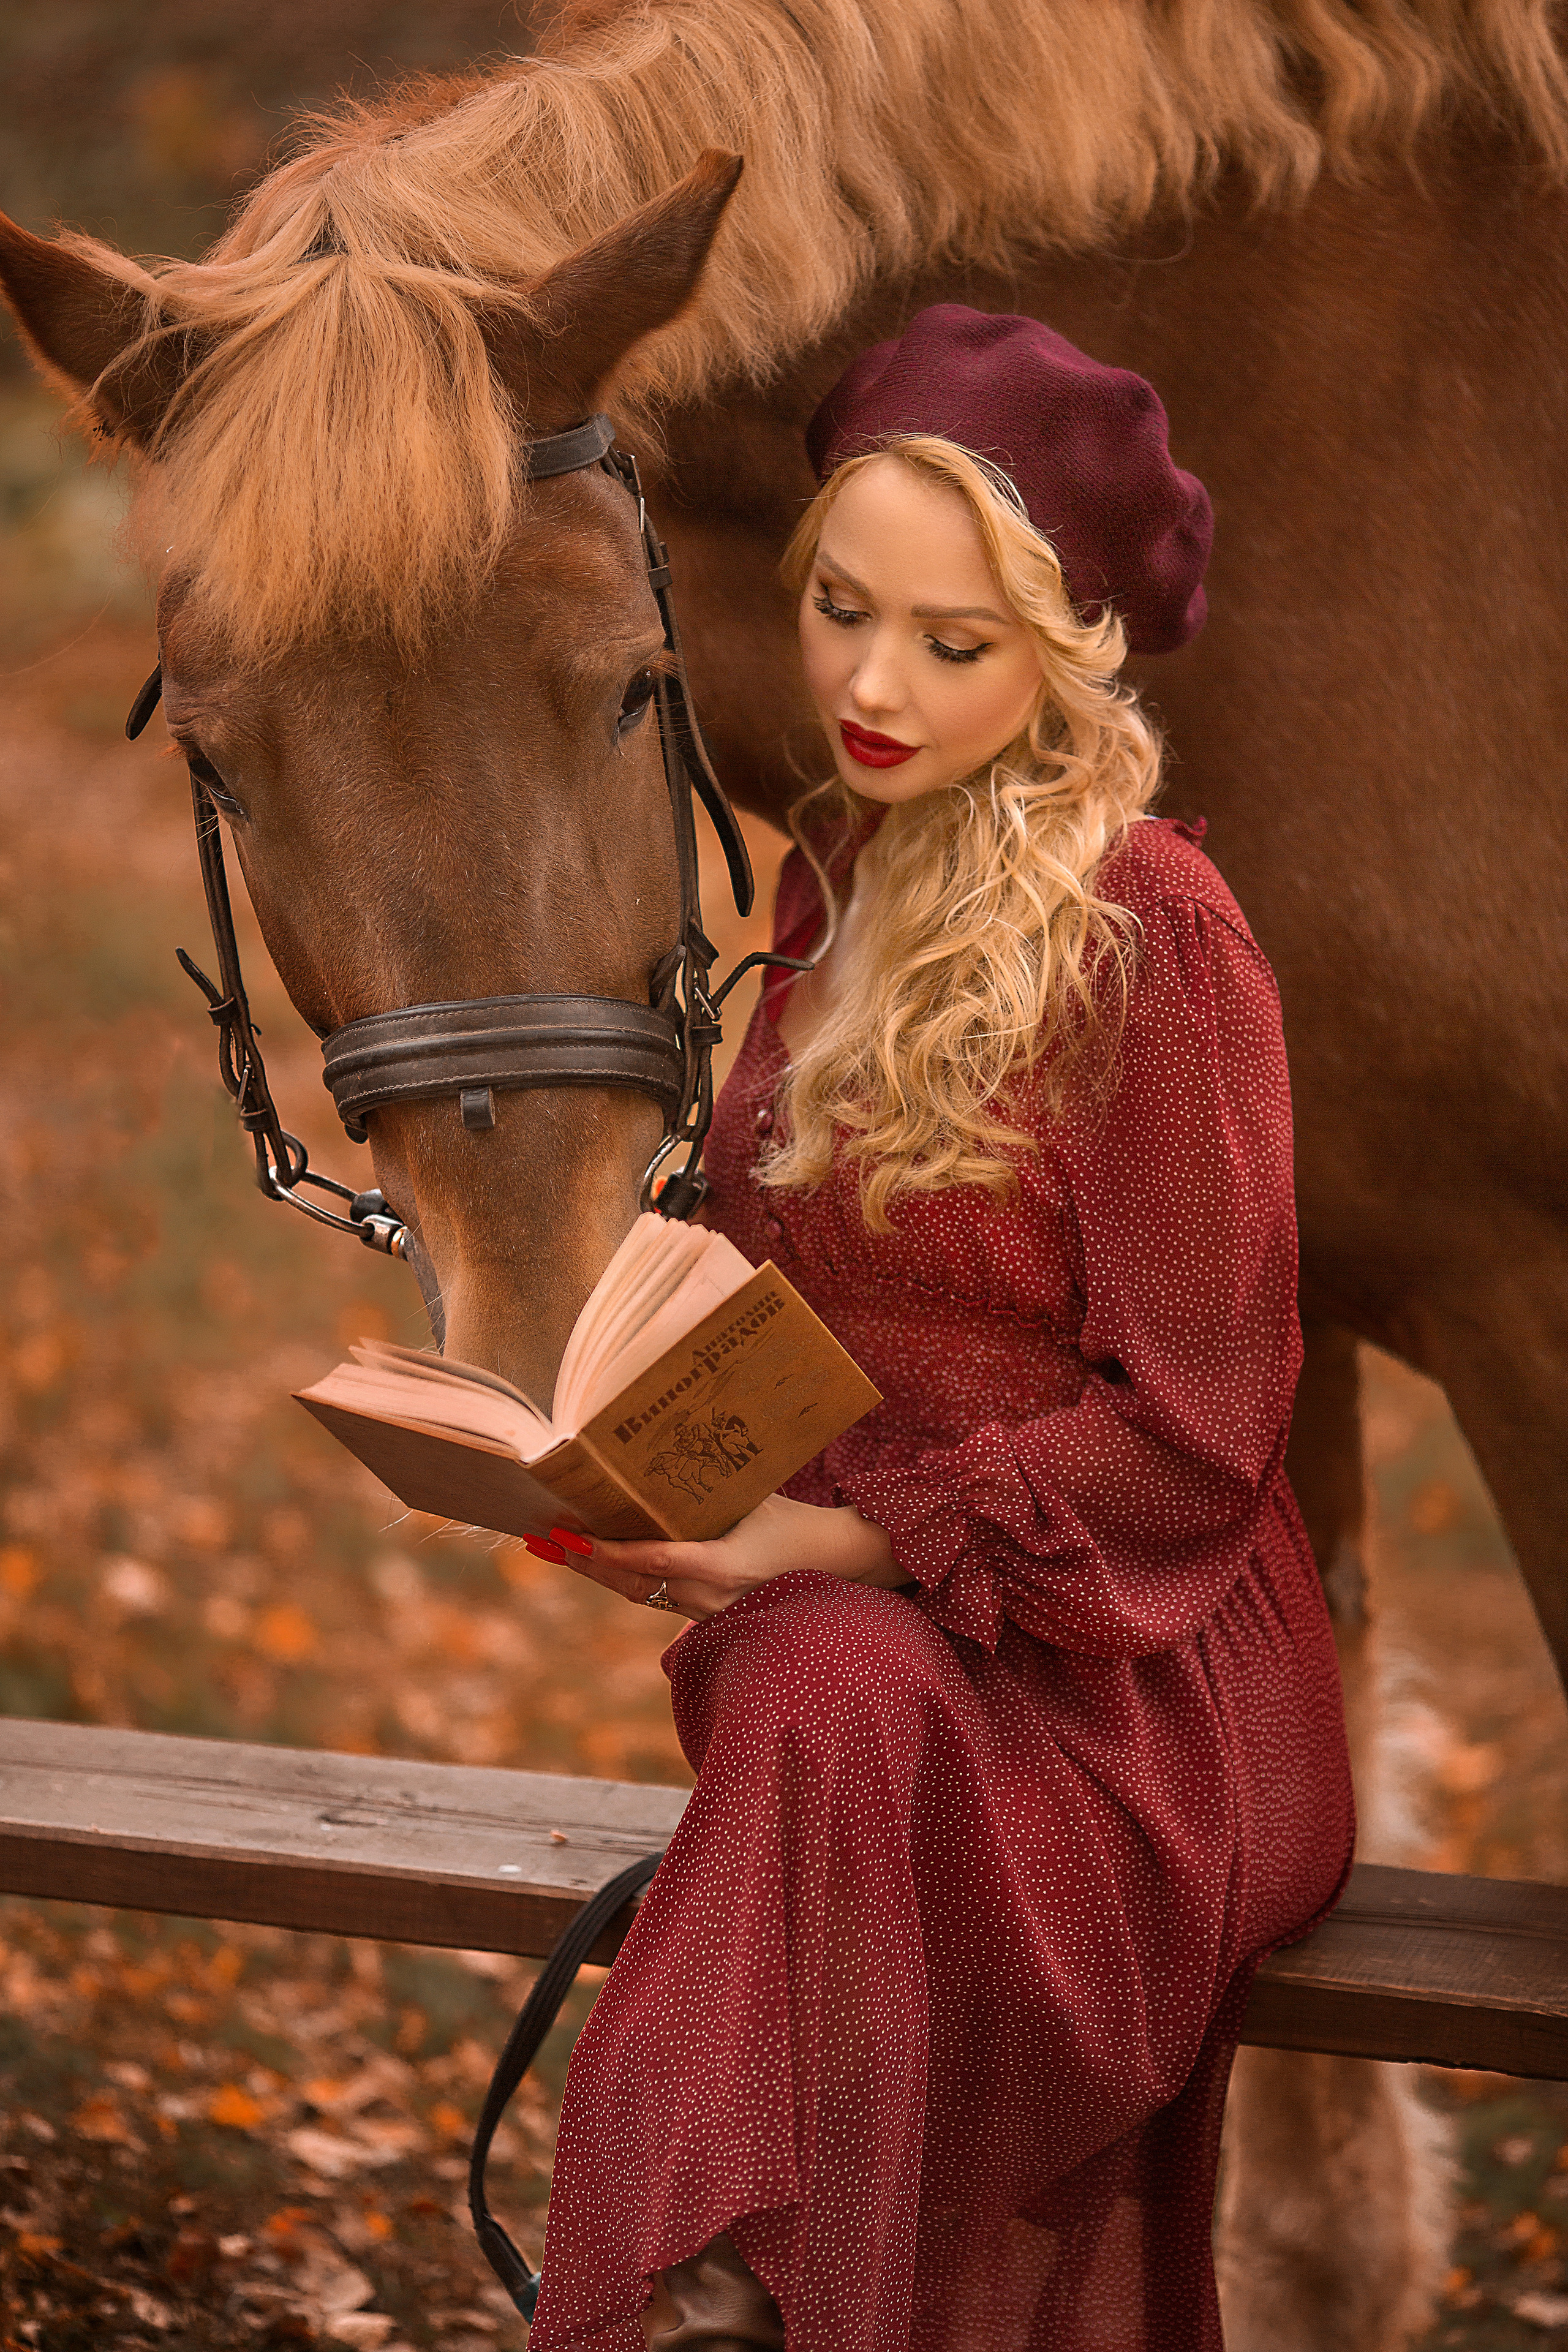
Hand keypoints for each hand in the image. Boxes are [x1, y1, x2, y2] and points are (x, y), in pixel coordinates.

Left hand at [538, 1492, 906, 1619]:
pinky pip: (651, 1594)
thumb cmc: (789, 1520)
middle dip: (583, 1561)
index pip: (651, 1560)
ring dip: (595, 1569)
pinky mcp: (702, 1612)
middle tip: (542, 1540)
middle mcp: (705, 1596)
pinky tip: (594, 1557)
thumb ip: (707, 1488)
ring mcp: (703, 1610)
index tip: (573, 1537)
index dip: (608, 1551)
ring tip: (554, 1547)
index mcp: (719, 1567)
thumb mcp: (750, 1497)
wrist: (828, 1562)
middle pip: (629, 1581)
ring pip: (636, 1590)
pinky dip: (621, 1574)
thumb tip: (661, 1452)